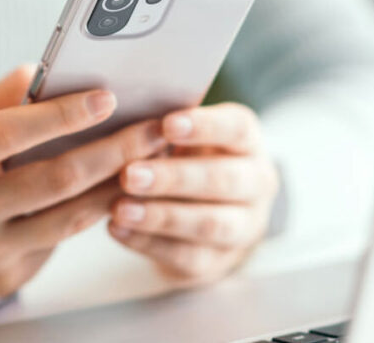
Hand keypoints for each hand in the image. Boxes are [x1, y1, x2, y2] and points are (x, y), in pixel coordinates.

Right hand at [0, 66, 166, 299]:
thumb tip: (49, 69)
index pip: (12, 134)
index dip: (63, 114)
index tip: (107, 95)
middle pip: (56, 180)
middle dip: (117, 151)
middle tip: (158, 128)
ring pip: (70, 219)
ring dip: (119, 186)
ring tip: (155, 157)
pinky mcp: (4, 280)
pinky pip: (57, 242)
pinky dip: (87, 213)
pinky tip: (116, 188)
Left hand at [108, 103, 278, 283]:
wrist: (209, 212)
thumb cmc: (185, 156)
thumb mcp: (184, 136)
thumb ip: (162, 127)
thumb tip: (118, 112)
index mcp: (247, 141)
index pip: (237, 129)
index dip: (204, 127)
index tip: (166, 124)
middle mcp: (256, 183)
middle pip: (224, 180)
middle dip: (175, 178)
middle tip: (129, 174)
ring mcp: (243, 226)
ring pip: (209, 224)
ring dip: (161, 216)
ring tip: (119, 208)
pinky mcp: (218, 261)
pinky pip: (186, 256)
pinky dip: (148, 243)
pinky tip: (117, 229)